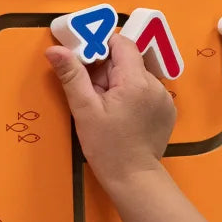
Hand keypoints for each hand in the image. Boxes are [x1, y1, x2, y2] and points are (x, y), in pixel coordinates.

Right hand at [45, 34, 175, 186]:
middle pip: (128, 60)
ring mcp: (165, 98)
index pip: (122, 43)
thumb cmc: (106, 146)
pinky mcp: (168, 110)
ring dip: (121, 82)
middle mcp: (156, 84)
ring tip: (109, 107)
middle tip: (94, 93)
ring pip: (138, 75)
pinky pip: (148, 90)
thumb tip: (54, 50)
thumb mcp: (84, 110)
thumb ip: (72, 75)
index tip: (87, 63)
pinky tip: (125, 115)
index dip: (102, 47)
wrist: (134, 179)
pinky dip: (134, 95)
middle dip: (108, 70)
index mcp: (136, 80)